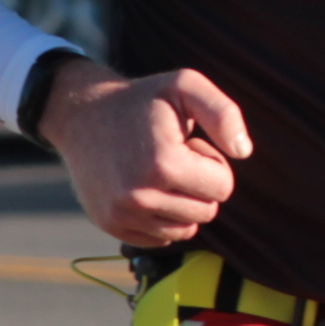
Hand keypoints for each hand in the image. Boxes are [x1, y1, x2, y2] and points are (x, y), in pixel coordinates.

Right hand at [35, 60, 250, 245]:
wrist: (82, 115)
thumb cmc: (142, 100)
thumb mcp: (185, 86)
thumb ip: (223, 114)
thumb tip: (243, 151)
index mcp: (163, 163)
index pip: (223, 188)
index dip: (212, 163)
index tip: (189, 145)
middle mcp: (139, 196)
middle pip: (206, 212)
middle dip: (199, 186)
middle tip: (173, 158)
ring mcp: (122, 214)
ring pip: (184, 230)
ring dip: (181, 205)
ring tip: (158, 173)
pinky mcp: (111, 224)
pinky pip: (159, 239)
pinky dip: (160, 219)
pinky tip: (144, 189)